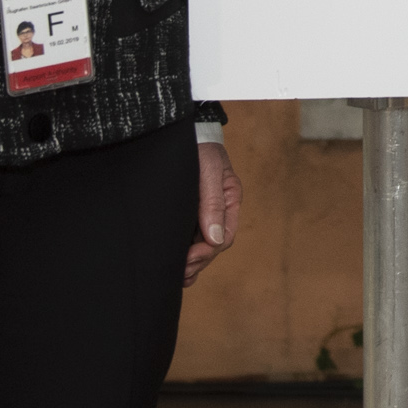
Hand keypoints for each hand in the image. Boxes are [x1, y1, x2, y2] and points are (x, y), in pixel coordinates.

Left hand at [187, 140, 240, 284]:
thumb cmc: (199, 147)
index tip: (188, 258)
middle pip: (213, 245)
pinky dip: (187, 252)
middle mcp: (219, 209)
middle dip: (198, 261)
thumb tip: (214, 238)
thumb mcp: (209, 172)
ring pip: (203, 244)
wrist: (186, 131)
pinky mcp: (190, 211)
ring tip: (179, 276)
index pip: (224, 236)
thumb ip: (212, 203)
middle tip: (179, 273)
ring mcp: (205, 211)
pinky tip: (177, 264)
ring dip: (193, 262)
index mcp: (229, 200)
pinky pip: (192, 237)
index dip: (206, 251)